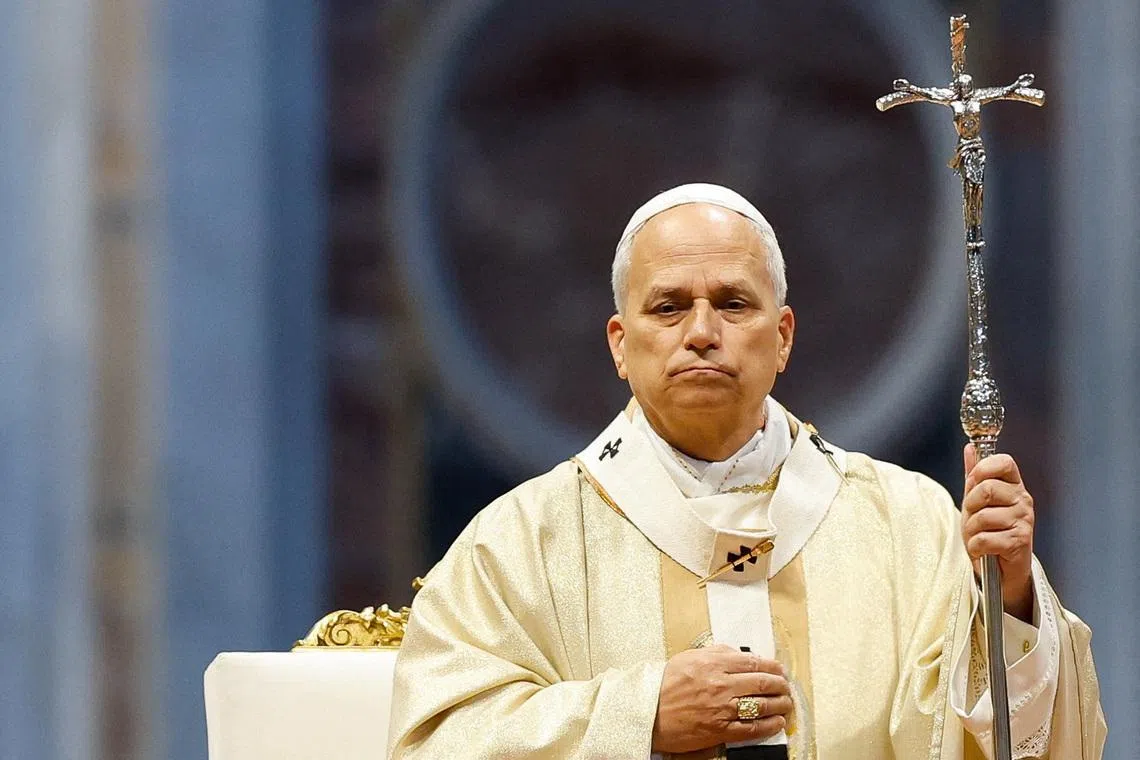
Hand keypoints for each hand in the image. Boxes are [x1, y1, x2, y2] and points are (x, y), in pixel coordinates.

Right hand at [651, 645, 791, 754]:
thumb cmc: (665, 684)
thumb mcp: (689, 658)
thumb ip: (717, 653)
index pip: (753, 663)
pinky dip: (769, 726)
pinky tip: (777, 722)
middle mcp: (721, 685)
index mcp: (713, 664)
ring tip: (786, 703)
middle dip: (781, 685)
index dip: (772, 667)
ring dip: (780, 704)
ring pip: (762, 706)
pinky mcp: (720, 730)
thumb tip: (741, 654)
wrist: (648, 712)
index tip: (779, 669)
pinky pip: (752, 729)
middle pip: (763, 683)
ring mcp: (722, 709)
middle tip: (786, 686)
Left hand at [961, 444, 1034, 620]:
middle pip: (986, 488)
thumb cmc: (990, 532)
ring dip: (971, 530)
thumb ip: (974, 476)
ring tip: (980, 536)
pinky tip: (984, 550)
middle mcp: (1023, 500)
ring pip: (982, 517)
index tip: (973, 482)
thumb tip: (970, 448)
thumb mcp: (977, 502)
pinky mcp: (1020, 542)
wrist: (1001, 569)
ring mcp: (1024, 521)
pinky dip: (975, 547)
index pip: (1004, 462)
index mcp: (1014, 486)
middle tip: (974, 518)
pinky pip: (983, 539)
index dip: (982, 469)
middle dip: (970, 506)